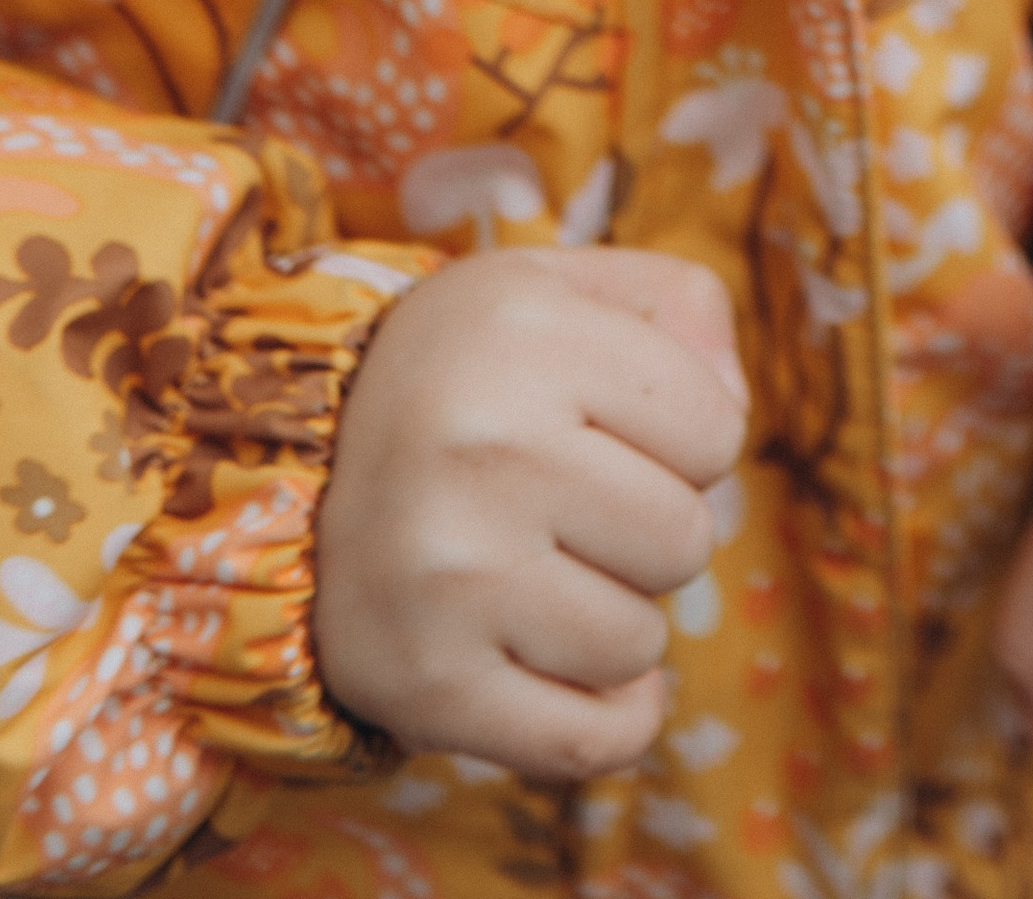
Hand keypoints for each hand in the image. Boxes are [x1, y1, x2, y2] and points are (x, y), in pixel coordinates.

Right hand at [314, 245, 746, 781]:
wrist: (298, 474)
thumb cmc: (474, 377)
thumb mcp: (566, 289)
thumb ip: (684, 309)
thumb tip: (734, 407)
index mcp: (525, 333)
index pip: (717, 430)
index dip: (685, 439)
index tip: (611, 431)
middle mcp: (483, 448)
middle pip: (686, 541)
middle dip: (651, 532)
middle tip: (573, 511)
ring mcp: (451, 575)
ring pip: (640, 644)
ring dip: (615, 621)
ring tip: (542, 574)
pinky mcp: (426, 688)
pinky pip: (590, 742)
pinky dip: (609, 721)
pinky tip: (570, 670)